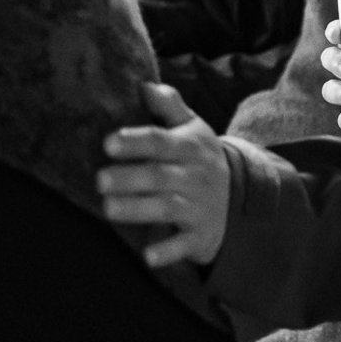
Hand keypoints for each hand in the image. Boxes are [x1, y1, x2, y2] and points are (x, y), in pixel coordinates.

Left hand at [98, 83, 230, 268]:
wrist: (241, 199)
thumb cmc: (200, 158)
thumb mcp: (192, 127)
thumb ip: (169, 106)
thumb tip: (143, 85)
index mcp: (189, 147)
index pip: (160, 141)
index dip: (135, 140)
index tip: (108, 143)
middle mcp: (195, 176)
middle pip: (159, 175)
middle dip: (129, 178)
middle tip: (99, 179)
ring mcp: (199, 207)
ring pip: (168, 207)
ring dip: (138, 209)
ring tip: (108, 208)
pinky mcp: (200, 236)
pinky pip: (185, 244)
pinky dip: (168, 251)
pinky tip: (147, 256)